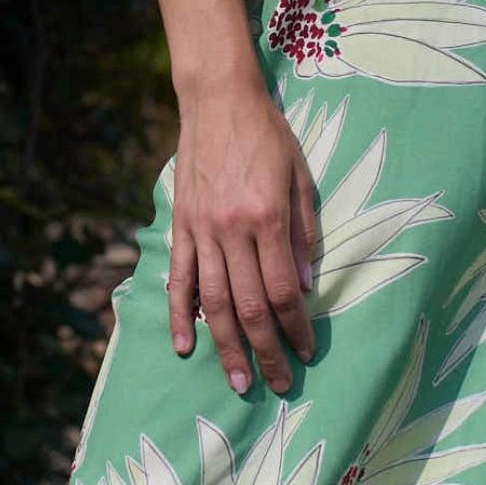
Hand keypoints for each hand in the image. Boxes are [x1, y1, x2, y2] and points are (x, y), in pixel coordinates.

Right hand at [167, 77, 318, 396]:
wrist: (218, 100)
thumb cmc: (268, 136)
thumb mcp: (301, 177)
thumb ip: (304, 233)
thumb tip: (305, 287)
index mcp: (267, 218)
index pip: (283, 290)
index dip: (297, 328)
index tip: (307, 352)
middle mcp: (232, 230)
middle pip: (250, 306)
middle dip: (266, 351)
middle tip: (278, 384)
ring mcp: (201, 230)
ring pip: (213, 303)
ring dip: (226, 346)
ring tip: (238, 380)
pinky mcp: (181, 226)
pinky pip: (178, 279)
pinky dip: (179, 316)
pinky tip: (184, 346)